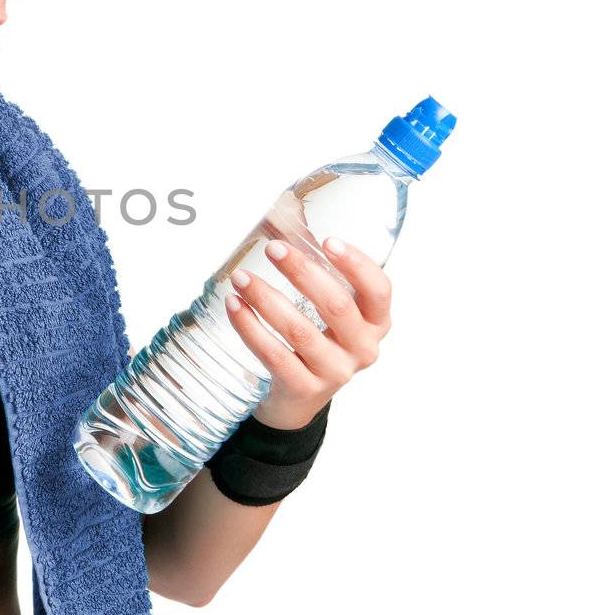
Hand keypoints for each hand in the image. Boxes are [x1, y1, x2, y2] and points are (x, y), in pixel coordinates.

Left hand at [224, 236, 392, 429]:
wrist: (298, 396)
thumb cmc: (315, 339)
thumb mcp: (327, 310)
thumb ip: (316, 270)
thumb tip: (280, 217)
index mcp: (376, 323)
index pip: (379, 291)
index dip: (357, 265)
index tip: (328, 240)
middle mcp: (362, 349)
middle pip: (337, 306)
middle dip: (302, 273)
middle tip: (273, 249)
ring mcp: (336, 372)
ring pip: (300, 331)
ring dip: (266, 298)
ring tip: (241, 277)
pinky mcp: (304, 388)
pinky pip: (274, 354)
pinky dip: (250, 327)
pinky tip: (234, 306)